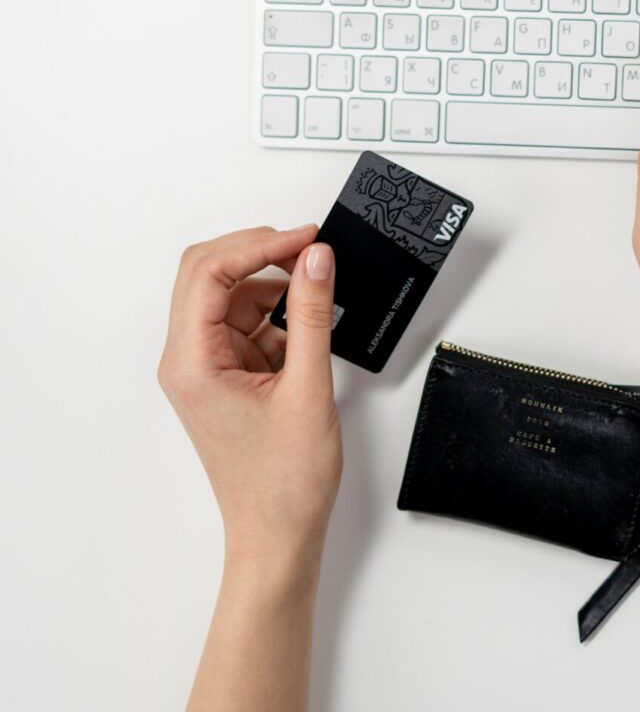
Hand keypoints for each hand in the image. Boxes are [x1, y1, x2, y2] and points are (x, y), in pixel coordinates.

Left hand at [159, 225, 341, 561]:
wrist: (278, 535)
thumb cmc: (284, 481)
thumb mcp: (308, 386)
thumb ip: (311, 313)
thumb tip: (317, 258)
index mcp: (191, 362)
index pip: (210, 273)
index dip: (260, 245)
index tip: (307, 238)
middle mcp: (187, 359)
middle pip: (209, 274)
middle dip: (259, 253)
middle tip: (309, 249)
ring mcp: (205, 366)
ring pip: (230, 296)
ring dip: (272, 285)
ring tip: (317, 290)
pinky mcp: (226, 374)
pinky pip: (247, 322)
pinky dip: (277, 315)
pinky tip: (307, 326)